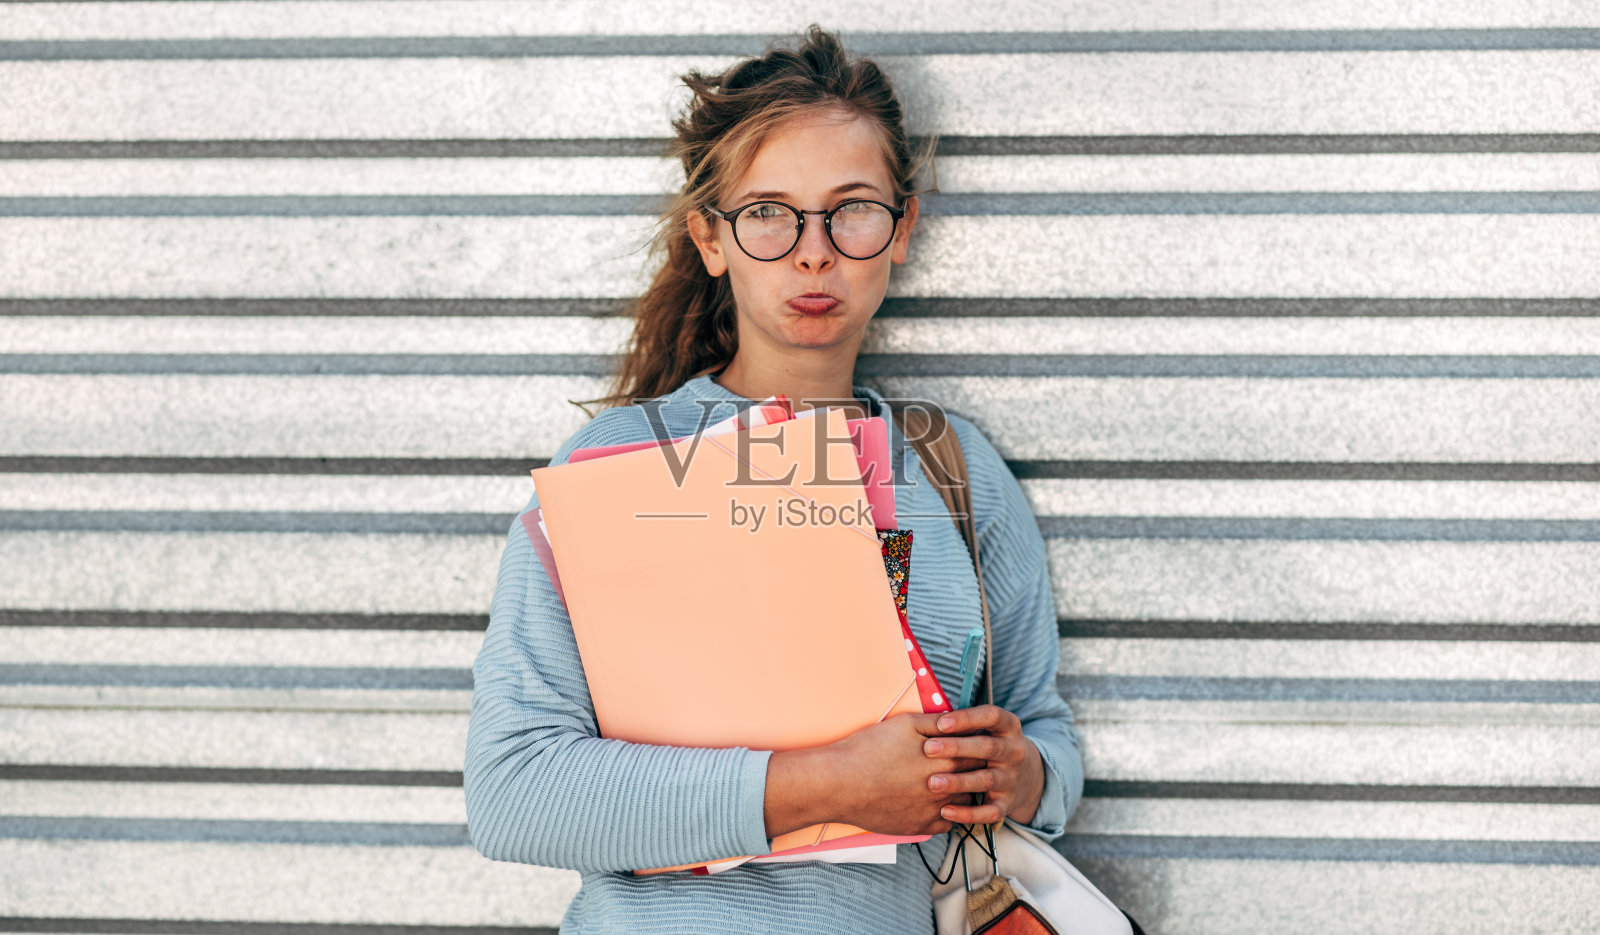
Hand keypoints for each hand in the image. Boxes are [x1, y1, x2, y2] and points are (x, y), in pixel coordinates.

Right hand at [785, 713, 985, 836]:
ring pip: (963, 803)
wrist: (840, 783)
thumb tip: (956, 720)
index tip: (979, 744)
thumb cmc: (869, 749)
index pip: (976, 753)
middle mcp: (944, 786)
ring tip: (961, 784)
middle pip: (973, 778)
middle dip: (976, 770)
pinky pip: (946, 824)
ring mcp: (932, 809)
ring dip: (964, 793)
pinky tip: (943, 805)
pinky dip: (949, 815)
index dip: (978, 747)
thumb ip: (936, 722)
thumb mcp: (904, 724)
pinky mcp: (918, 825)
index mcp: (944, 759)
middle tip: (977, 764)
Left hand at [920, 705, 1045, 825]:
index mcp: (1009, 727)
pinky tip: (945, 810)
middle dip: (956, 748)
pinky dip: (967, 813)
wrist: (1027, 776)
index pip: (991, 716)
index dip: (966, 719)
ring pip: (986, 780)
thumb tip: (928, 719)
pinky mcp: (1007, 804)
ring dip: (958, 781)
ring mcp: (1011, 779)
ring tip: (932, 782)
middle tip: (928, 749)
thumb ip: (965, 724)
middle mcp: (1014, 752)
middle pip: (987, 747)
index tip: (940, 723)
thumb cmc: (992, 745)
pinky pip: (989, 812)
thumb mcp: (989, 728)